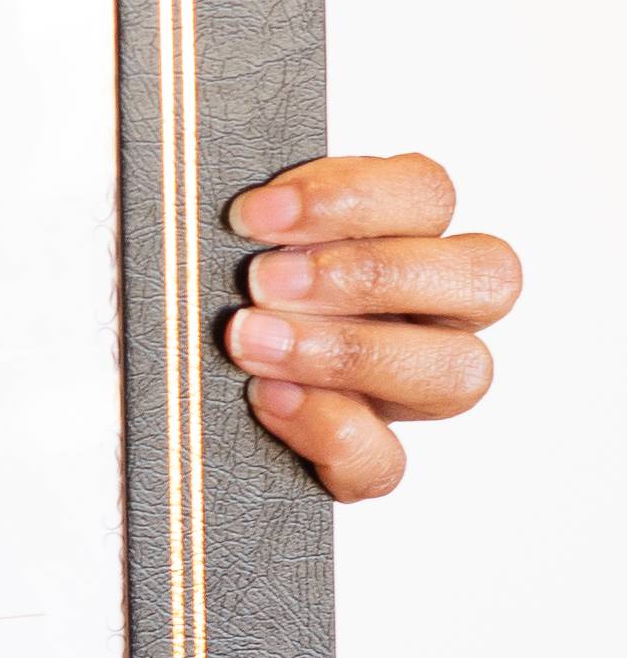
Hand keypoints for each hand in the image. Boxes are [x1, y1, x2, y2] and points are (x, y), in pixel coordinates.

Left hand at [225, 152, 516, 501]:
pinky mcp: (373, 460)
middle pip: (485, 276)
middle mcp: (433, 310)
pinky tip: (268, 400)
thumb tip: (242, 207)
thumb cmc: (216, 286)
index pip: (428, 193)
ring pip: (460, 373)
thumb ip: (261, 215)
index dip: (347, 197)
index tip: (251, 215)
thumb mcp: (236, 238)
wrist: (171, 385)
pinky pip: (388, 463)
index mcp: (406, 234)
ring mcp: (413, 389)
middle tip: (261, 281)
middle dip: (367, 274)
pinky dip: (330, 432)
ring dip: (350, 351)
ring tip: (252, 339)